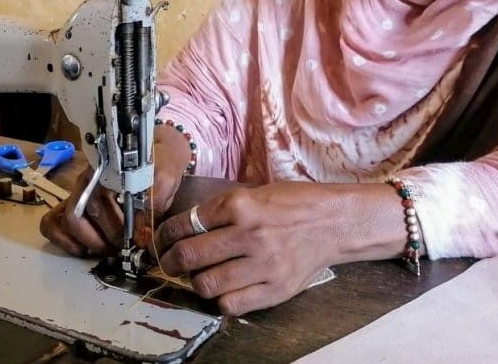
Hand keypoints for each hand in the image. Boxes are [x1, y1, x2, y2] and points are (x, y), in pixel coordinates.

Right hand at [39, 125, 191, 256]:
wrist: (154, 154)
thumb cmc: (159, 166)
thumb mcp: (166, 177)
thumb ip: (156, 200)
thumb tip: (141, 232)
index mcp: (107, 170)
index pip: (102, 201)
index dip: (118, 227)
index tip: (136, 238)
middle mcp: (87, 180)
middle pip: (85, 216)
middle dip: (108, 239)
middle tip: (127, 247)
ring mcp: (75, 192)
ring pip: (68, 222)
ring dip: (90, 242)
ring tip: (111, 250)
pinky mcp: (69, 205)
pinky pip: (51, 224)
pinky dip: (65, 242)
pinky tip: (87, 250)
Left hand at [154, 182, 399, 315]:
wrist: (335, 222)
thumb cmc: (294, 204)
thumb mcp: (255, 194)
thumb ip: (223, 210)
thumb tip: (186, 226)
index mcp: (241, 205)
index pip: (187, 223)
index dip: (166, 235)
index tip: (163, 241)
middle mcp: (249, 234)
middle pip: (190, 255)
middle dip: (171, 261)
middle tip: (171, 262)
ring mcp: (263, 265)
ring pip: (207, 284)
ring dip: (196, 282)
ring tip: (200, 275)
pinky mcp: (276, 289)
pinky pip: (232, 304)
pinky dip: (221, 299)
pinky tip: (224, 289)